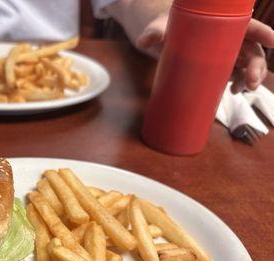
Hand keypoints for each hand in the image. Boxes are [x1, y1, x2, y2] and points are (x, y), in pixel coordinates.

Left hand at [136, 16, 273, 92]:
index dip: (263, 32)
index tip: (273, 40)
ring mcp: (226, 53)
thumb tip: (144, 41)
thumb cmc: (168, 26)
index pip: (249, 26)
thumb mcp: (162, 27)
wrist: (164, 36)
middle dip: (257, 66)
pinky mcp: (218, 67)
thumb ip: (156, 32)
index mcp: (224, 23)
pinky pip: (235, 76)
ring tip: (240, 90)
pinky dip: (238, 84)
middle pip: (253, 50)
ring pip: (247, 65)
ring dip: (250, 78)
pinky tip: (233, 92)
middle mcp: (230, 38)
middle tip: (250, 82)